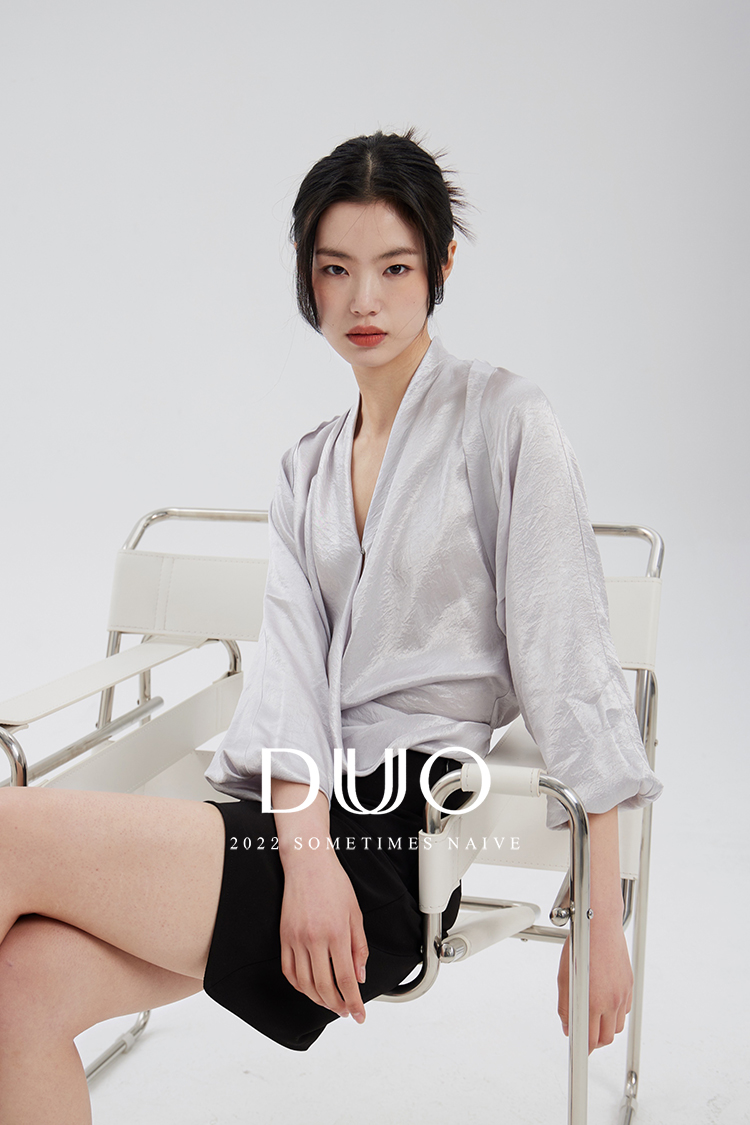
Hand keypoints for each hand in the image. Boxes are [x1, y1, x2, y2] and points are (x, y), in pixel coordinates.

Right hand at [279, 846, 368, 1023]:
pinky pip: (289, 971)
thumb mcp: (355, 913)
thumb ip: (359, 947)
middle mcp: (314, 939)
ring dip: (318, 1000)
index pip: (346, 979)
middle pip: (324, 986)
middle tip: (346, 1011)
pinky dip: (299, 986)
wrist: (307, 863)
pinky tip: (309, 989)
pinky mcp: (284, 936)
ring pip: (305, 984)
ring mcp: (296, 939)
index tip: (359, 1015)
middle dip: (337, 1005)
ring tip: (330, 1003)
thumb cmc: (333, 883)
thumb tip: (360, 976)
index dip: (353, 1002)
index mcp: (336, 932)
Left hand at [557, 914, 632, 1052]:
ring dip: (606, 1028)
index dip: (584, 1048)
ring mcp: (622, 994)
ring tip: (594, 1020)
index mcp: (592, 1001)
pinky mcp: (629, 985)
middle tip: (585, 1035)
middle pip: (606, 1038)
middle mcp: (611, 1001)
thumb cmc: (580, 946)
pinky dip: (616, 1013)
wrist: (599, 925)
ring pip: (617, 1026)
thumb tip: (568, 1027)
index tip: (579, 1050)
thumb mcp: (564, 978)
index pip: (590, 1039)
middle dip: (595, 1041)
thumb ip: (566, 1007)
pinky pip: (625, 1010)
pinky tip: (605, 1004)